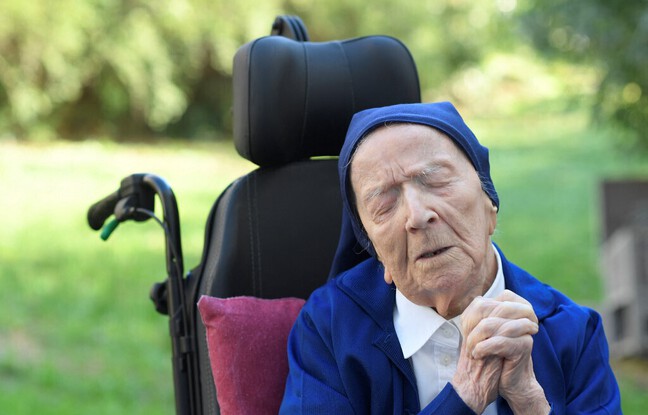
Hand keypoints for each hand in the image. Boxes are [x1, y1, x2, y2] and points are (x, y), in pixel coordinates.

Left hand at [466, 291, 549, 413]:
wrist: (511, 382)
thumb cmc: (495, 354)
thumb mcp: (485, 331)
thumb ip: (482, 314)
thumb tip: (477, 300)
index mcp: (512, 309)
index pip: (487, 301)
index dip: (472, 313)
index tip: (466, 329)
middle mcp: (520, 316)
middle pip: (488, 309)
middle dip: (472, 325)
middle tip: (467, 341)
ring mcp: (523, 330)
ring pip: (490, 324)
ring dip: (474, 339)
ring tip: (471, 350)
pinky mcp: (524, 346)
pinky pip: (499, 341)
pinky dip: (483, 347)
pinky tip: (478, 354)